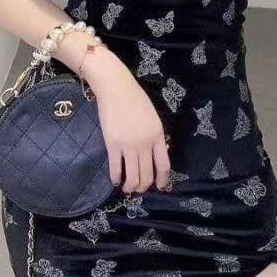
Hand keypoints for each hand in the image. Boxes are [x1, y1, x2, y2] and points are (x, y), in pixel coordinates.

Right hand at [91, 71, 171, 193]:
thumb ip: (155, 137)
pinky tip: (115, 180)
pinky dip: (116, 178)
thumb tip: (154, 155)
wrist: (115, 88)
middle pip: (147, 175)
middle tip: (139, 189)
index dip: (163, 180)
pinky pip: (116, 169)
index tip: (160, 187)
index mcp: (157, 136)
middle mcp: (145, 144)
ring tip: (127, 188)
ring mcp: (129, 145)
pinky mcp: (112, 145)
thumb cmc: (135, 99)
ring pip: (132, 177)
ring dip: (130, 187)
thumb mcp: (153, 118)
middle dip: (143, 187)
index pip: (164, 165)